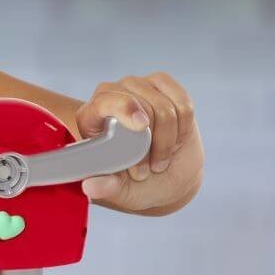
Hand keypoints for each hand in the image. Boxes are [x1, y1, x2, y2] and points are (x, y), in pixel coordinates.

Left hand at [75, 72, 204, 214]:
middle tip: (149, 168)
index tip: (142, 126)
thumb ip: (106, 187)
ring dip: (168, 140)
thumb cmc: (135, 182)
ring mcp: (136, 87)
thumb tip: (89, 188)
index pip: (104, 102)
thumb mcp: (119, 189)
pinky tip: (174, 139)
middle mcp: (110, 95)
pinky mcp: (162, 85)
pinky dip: (184, 127)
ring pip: (165, 108)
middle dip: (151, 143)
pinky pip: (183, 104)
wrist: (164, 176)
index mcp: (90, 118)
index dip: (124, 109)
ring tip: (159, 158)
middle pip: (141, 107)